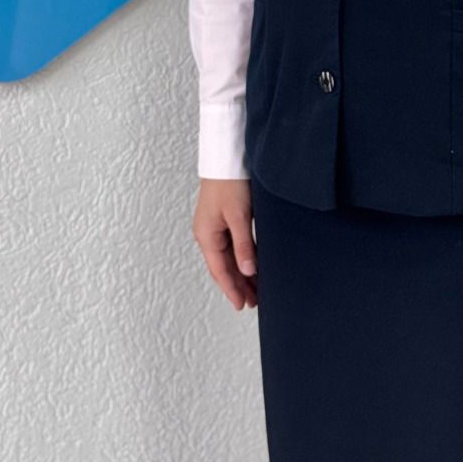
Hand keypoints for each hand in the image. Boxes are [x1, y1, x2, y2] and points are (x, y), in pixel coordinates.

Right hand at [192, 178, 258, 311]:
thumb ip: (244, 246)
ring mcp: (213, 227)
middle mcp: (207, 234)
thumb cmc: (229, 183)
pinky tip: (252, 265)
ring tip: (255, 289)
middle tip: (254, 302)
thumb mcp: (238, 216)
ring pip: (227, 258)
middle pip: (223, 267)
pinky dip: (241, 258)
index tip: (242, 305)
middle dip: (238, 285)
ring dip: (240, 273)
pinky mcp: (222, 219)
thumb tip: (248, 271)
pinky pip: (231, 246)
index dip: (232, 289)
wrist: (227, 157)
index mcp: (206, 236)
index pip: (220, 271)